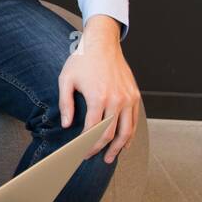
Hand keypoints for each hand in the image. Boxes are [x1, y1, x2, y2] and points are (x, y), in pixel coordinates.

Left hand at [58, 15, 140, 162]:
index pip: (93, 130)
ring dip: (119, 147)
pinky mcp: (135, 96)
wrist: (102, 44)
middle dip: (100, 149)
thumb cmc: (82, 60)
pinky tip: (123, 143)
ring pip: (127, 131)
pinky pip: (134, 120)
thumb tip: (67, 125)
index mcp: (98, 97)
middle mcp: (116, 100)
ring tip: (110, 158)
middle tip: (90, 158)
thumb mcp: (66, 80)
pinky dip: (129, 134)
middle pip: (110, 134)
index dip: (85, 145)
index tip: (78, 152)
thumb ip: (66, 104)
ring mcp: (129, 98)